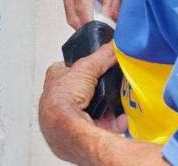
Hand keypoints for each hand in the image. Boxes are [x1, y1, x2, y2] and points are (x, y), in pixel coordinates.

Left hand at [39, 45, 117, 162]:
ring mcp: (73, 118)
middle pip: (84, 89)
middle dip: (99, 86)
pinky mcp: (87, 131)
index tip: (96, 62)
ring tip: (121, 96)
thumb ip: (101, 56)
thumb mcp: (85, 68)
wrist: (67, 131)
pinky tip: (123, 116)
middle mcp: (61, 102)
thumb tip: (113, 46)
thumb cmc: (62, 100)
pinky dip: (117, 121)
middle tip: (113, 80)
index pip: (65, 69)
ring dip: (109, 103)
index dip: (81, 65)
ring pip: (96, 107)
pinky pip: (106, 124)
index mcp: (54, 83)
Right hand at [58, 0, 126, 28]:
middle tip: (102, 31)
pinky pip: (72, 13)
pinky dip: (83, 18)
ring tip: (100, 22)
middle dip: (88, 25)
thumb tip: (107, 22)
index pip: (81, 5)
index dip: (89, 22)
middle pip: (73, 14)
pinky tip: (93, 17)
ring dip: (85, 23)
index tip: (96, 33)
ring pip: (71, 16)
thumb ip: (113, 5)